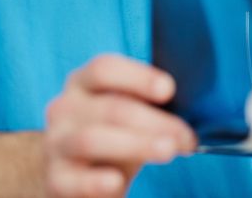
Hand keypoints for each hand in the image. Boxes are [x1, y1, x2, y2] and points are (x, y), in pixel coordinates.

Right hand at [43, 54, 196, 196]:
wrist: (73, 173)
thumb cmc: (112, 133)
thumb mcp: (129, 111)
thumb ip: (151, 103)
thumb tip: (197, 105)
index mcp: (84, 82)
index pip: (104, 69)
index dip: (138, 77)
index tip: (169, 90)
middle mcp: (65, 108)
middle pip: (110, 108)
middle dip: (154, 121)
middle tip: (185, 136)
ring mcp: (56, 144)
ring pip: (92, 139)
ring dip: (136, 144)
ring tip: (168, 151)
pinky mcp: (55, 179)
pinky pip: (73, 180)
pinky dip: (95, 182)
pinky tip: (117, 182)